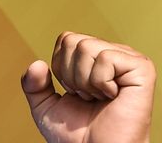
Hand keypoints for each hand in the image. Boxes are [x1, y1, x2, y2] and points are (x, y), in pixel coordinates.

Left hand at [22, 31, 155, 141]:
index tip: (74, 91)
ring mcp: (128, 60)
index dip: (60, 67)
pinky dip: (100, 82)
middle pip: (73, 40)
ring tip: (98, 97)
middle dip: (70, 74)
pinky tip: (112, 96)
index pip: (66, 39)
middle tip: (87, 96)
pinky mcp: (141, 69)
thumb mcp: (44, 106)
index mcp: (94, 58)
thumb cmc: (77, 134)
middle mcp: (113, 54)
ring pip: (87, 47)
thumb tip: (36, 63)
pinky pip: (106, 58)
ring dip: (84, 81)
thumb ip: (32, 84)